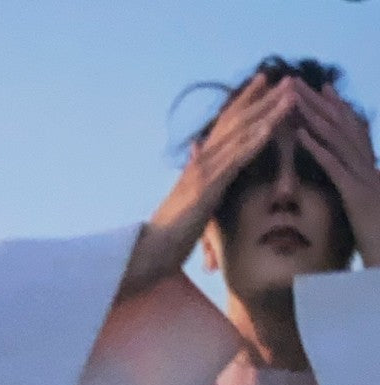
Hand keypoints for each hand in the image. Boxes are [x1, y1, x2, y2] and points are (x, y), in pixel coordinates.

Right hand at [152, 74, 297, 263]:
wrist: (151, 249)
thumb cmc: (169, 230)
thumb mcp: (185, 195)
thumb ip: (193, 171)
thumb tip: (195, 151)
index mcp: (199, 162)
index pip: (224, 124)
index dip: (245, 101)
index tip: (264, 81)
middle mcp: (201, 160)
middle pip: (235, 121)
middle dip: (263, 98)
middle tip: (288, 77)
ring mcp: (203, 172)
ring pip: (240, 135)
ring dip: (267, 113)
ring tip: (290, 94)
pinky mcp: (207, 188)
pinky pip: (234, 160)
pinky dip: (253, 142)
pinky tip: (271, 128)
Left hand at [294, 80, 379, 266]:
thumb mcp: (367, 211)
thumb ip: (359, 192)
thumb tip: (350, 183)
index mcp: (370, 170)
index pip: (352, 132)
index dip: (337, 109)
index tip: (321, 88)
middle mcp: (369, 167)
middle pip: (342, 127)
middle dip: (319, 103)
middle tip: (296, 81)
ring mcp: (365, 178)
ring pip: (337, 139)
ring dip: (314, 116)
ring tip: (292, 97)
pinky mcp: (357, 194)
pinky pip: (335, 166)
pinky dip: (317, 148)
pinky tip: (300, 135)